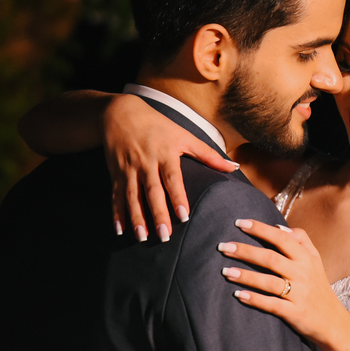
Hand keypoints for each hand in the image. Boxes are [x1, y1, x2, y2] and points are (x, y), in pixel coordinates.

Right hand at [103, 94, 237, 241]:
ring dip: (136, 217)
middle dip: (157, 214)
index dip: (178, 197)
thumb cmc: (158, 126)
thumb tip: (234, 167)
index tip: (184, 215)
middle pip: (152, 191)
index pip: (172, 178)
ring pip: (132, 196)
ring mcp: (129, 169)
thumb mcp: (184, 135)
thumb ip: (208, 154)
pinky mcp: (116, 173)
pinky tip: (119, 230)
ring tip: (141, 237)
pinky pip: (116, 195)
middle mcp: (146, 163)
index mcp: (165, 154)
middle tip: (164, 236)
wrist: (121, 113)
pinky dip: (116, 213)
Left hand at [218, 218, 349, 343]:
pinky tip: (238, 295)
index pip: (281, 238)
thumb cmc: (318, 287)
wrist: (332, 321)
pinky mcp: (294, 312)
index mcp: (306, 258)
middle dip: (245, 251)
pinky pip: (272, 304)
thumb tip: (279, 227)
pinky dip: (255, 299)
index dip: (260, 229)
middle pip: (271, 258)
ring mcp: (299, 294)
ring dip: (245, 276)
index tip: (239, 222)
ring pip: (269, 282)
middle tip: (223, 247)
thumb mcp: (316, 261)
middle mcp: (303, 273)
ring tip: (225, 271)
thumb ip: (302, 240)